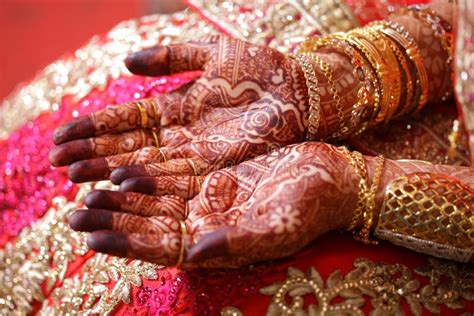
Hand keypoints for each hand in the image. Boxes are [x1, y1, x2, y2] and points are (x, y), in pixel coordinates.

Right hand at [50, 35, 308, 182]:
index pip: (127, 119)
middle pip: (129, 146)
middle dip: (93, 153)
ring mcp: (196, 154)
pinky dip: (145, 180)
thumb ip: (172, 56)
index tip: (62, 135)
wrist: (304, 92)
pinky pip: (173, 176)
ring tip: (75, 177)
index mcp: (177, 106)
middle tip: (58, 163)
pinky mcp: (215, 169)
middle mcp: (181, 135)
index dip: (95, 128)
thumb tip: (127, 61)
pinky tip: (116, 183)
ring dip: (109, 170)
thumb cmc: (264, 69)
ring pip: (145, 164)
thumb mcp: (214, 54)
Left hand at [69, 142, 358, 268]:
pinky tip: (121, 171)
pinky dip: (145, 175)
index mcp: (219, 242)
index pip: (162, 246)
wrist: (331, 177)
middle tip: (75, 213)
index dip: (127, 244)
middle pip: (149, 223)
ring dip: (120, 198)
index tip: (93, 238)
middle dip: (112, 220)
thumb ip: (237, 243)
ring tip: (85, 192)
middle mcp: (207, 222)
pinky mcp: (213, 175)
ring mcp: (208, 198)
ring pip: (154, 199)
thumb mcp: (279, 227)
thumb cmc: (312, 206)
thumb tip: (194, 253)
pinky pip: (171, 175)